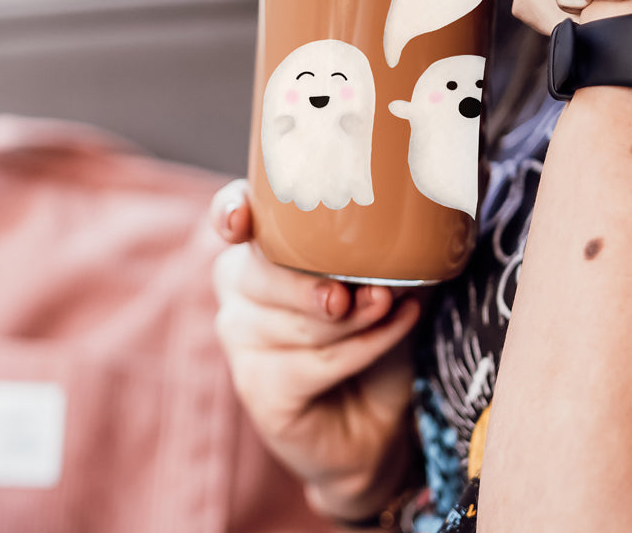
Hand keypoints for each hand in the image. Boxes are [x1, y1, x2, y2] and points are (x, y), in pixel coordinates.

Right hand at [209, 180, 420, 523]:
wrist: (376, 417)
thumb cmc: (370, 328)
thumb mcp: (378, 276)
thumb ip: (376, 251)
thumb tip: (402, 232)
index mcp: (257, 246)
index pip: (230, 216)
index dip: (230, 213)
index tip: (243, 222)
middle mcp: (237, 289)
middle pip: (260, 273)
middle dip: (313, 281)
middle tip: (370, 287)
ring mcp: (241, 342)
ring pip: (296, 322)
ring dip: (356, 316)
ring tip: (394, 304)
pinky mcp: (259, 390)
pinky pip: (315, 364)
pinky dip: (366, 346)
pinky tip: (398, 328)